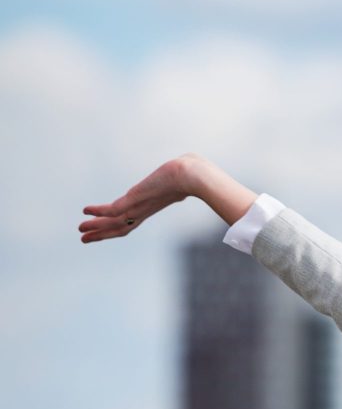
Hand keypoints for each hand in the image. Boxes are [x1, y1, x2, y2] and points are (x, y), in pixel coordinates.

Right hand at [78, 153, 200, 243]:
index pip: (130, 222)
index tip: (100, 232)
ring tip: (80, 229)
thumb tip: (185, 169)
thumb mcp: (179, 177)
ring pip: (114, 222)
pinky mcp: (136, 199)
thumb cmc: (193, 173)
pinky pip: (113, 209)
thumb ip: (177, 177)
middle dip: (101, 233)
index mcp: (152, 206)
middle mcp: (145, 209)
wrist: (195, 175)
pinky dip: (99, 211)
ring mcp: (140, 205)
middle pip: (120, 228)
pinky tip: (85, 210)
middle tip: (83, 239)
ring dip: (96, 225)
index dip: (114, 228)